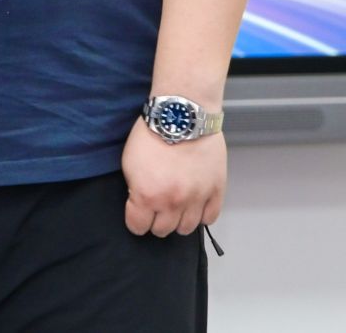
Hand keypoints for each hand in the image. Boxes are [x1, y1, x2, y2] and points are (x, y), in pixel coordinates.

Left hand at [120, 113, 224, 237]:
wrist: (182, 114)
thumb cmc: (153, 133)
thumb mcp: (129, 162)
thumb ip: (135, 189)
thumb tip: (140, 204)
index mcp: (147, 196)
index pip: (138, 227)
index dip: (136, 219)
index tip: (139, 212)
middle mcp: (172, 202)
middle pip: (162, 231)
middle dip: (157, 220)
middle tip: (158, 206)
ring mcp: (196, 198)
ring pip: (187, 229)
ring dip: (179, 220)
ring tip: (177, 206)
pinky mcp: (215, 190)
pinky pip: (210, 217)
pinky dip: (202, 214)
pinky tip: (195, 204)